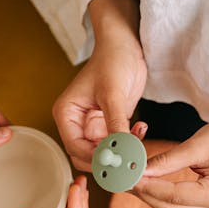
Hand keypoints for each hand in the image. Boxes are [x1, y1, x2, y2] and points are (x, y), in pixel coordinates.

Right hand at [53, 0, 146, 170]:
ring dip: (121, 152)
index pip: (75, 147)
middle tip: (130, 162)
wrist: (125, 45)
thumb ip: (115, 124)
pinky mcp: (110, 124)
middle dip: (108, 160)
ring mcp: (93, 125)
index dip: (95, 158)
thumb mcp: (113, 94)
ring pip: (104, 153)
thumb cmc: (112, 61)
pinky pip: (117, 143)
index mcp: (67, 114)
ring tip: (139, 141)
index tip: (117, 162)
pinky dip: (130, 142)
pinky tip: (141, 127)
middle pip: (86, 156)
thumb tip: (120, 151)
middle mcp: (77, 123)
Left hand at [132, 116, 208, 207]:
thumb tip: (138, 170)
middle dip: (143, 193)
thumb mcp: (199, 144)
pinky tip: (143, 181)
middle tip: (120, 178)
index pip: (173, 195)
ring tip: (127, 178)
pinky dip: (159, 193)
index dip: (147, 186)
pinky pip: (176, 204)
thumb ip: (168, 160)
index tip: (125, 175)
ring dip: (148, 194)